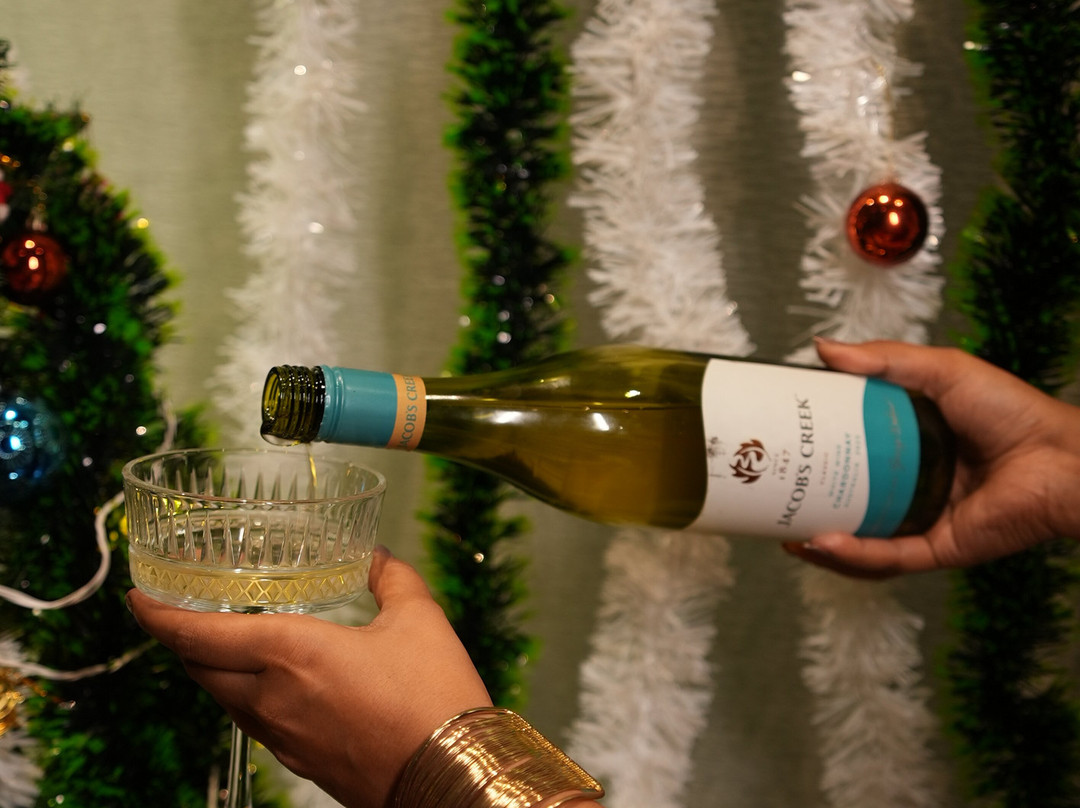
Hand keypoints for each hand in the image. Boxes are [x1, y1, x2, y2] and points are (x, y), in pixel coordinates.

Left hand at [127, 547, 491, 807]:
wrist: (454, 777)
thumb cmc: (435, 697)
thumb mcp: (420, 619)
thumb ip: (391, 577)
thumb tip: (376, 556)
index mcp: (292, 653)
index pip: (198, 634)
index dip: (159, 615)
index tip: (138, 597)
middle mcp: (273, 697)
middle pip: (199, 668)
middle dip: (182, 639)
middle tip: (183, 612)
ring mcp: (282, 737)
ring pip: (223, 698)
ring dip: (213, 668)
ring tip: (225, 641)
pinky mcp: (299, 762)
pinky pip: (253, 722)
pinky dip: (244, 694)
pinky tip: (273, 682)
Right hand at [783, 339, 1079, 577]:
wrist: (1062, 458)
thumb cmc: (1013, 411)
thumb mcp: (941, 370)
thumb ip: (883, 359)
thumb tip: (823, 349)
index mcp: (910, 447)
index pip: (850, 452)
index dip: (814, 452)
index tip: (780, 444)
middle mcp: (912, 487)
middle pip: (849, 501)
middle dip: (808, 506)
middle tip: (772, 496)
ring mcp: (922, 521)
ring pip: (861, 541)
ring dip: (822, 543)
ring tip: (787, 535)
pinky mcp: (937, 549)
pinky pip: (887, 558)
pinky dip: (852, 555)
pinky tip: (822, 544)